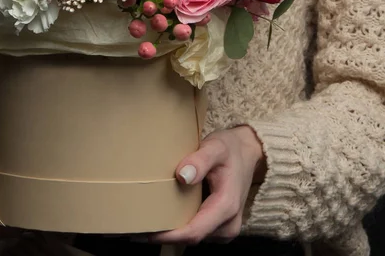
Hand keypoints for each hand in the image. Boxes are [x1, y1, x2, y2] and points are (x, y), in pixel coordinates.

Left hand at [149, 126, 265, 244]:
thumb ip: (201, 160)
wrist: (248, 153)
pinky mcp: (220, 225)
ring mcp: (225, 227)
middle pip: (191, 237)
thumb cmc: (230, 149)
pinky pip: (197, 230)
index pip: (194, 231)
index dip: (168, 235)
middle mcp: (228, 224)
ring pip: (193, 236)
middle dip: (164, 234)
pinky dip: (180, 224)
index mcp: (226, 206)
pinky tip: (163, 212)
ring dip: (171, 230)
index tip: (145, 231)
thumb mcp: (216, 147)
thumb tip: (183, 176)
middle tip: (136, 224)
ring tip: (146, 217)